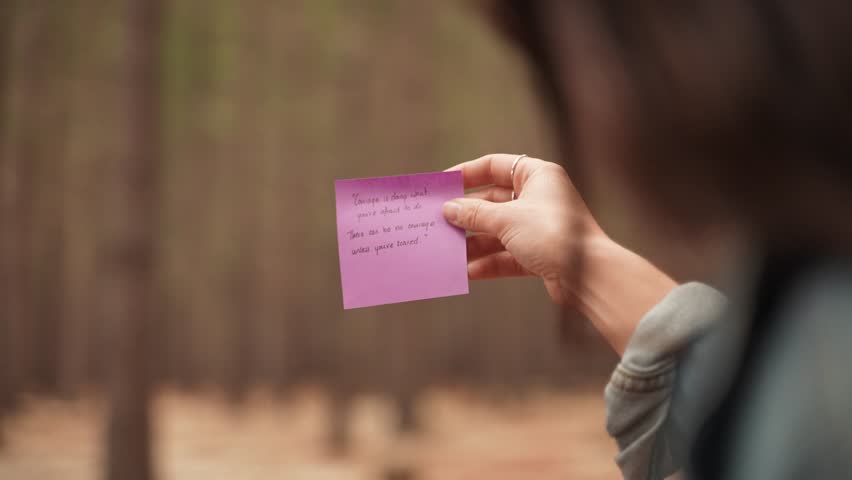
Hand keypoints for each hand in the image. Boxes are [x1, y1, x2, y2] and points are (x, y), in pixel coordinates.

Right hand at [443, 154, 600, 302]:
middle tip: (437, 222)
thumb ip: (474, 213)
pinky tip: (468, 271)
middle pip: (492, 201)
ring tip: (448, 251)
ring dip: (473, 242)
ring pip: (497, 231)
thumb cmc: (553, 235)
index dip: (466, 173)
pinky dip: (488, 262)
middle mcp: (539, 198)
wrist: (589, 276)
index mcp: (537, 175)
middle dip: (466, 214)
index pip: (494, 166)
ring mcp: (539, 227)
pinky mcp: (539, 254)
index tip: (441, 185)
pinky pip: (506, 255)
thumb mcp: (506, 219)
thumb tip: (448, 209)